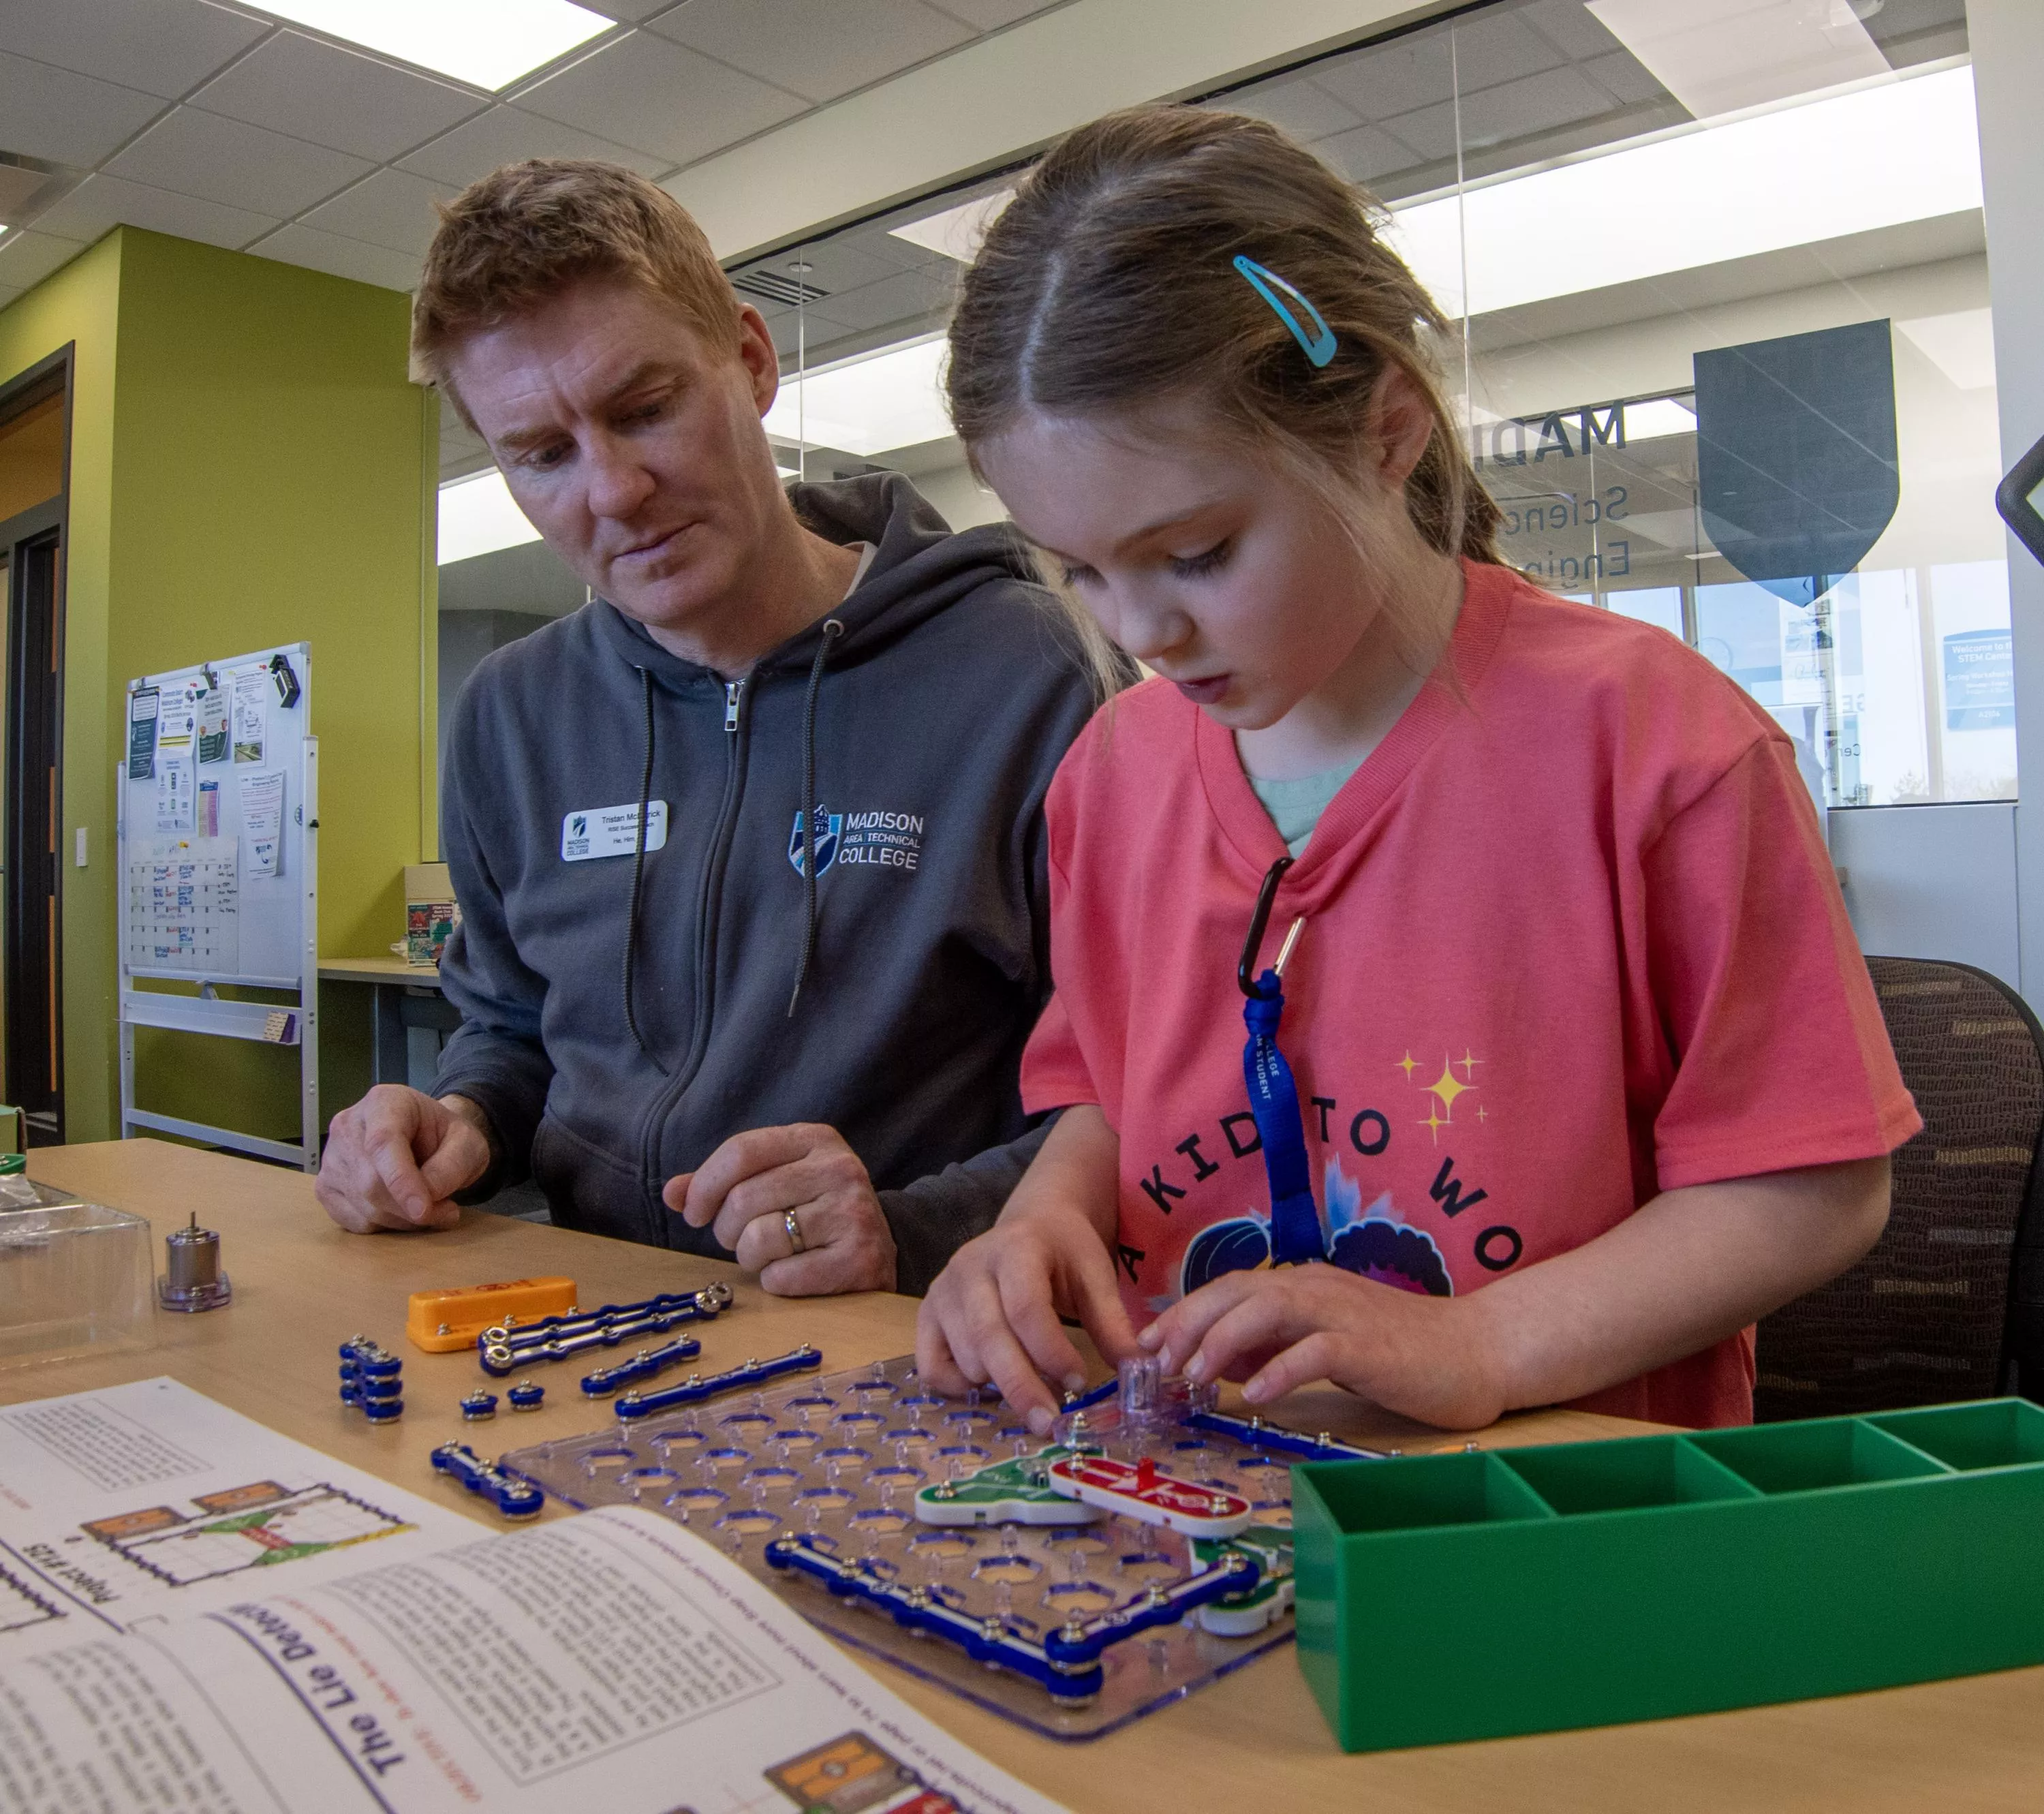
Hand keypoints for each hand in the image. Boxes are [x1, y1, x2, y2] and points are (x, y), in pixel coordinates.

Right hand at [316, 1088, 490, 1232]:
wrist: (427, 1138)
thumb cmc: (444, 1136)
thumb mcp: (467, 1143)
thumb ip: (451, 1166)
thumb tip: (425, 1200)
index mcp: (384, 1102)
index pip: (383, 1143)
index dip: (402, 1181)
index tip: (423, 1210)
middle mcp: (348, 1126)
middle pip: (371, 1182)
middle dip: (411, 1208)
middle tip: (447, 1211)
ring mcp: (331, 1158)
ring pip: (364, 1207)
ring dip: (403, 1220)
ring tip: (430, 1207)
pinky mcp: (325, 1187)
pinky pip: (355, 1221)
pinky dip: (385, 1225)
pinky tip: (402, 1210)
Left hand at [664, 1124, 895, 1295]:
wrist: (880, 1245)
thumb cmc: (813, 1209)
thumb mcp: (775, 1178)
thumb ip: (723, 1182)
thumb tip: (671, 1193)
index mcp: (816, 1139)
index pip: (742, 1151)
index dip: (705, 1185)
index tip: (692, 1212)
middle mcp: (840, 1169)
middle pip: (744, 1199)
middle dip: (726, 1229)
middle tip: (737, 1239)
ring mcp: (853, 1213)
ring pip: (759, 1239)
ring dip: (749, 1257)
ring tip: (766, 1255)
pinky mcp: (859, 1258)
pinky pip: (782, 1276)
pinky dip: (775, 1281)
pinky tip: (793, 1273)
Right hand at [917, 1202, 1141, 1433]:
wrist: (1032, 1222)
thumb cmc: (1066, 1251)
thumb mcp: (1095, 1275)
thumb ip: (1112, 1323)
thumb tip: (1137, 1374)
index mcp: (1016, 1248)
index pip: (1026, 1308)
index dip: (1051, 1352)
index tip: (1078, 1384)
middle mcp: (969, 1266)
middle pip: (989, 1337)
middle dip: (1022, 1387)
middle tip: (1051, 1423)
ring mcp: (943, 1290)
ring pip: (965, 1355)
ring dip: (998, 1384)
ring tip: (1031, 1386)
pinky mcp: (927, 1313)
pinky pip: (930, 1365)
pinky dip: (956, 1386)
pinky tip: (988, 1386)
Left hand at [1141, 1264, 1505, 1430]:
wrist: (1478, 1351)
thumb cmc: (1400, 1352)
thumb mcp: (1323, 1344)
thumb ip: (1272, 1345)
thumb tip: (1215, 1359)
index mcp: (1303, 1287)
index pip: (1229, 1289)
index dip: (1182, 1313)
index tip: (1144, 1345)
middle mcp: (1317, 1289)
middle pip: (1237, 1292)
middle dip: (1189, 1323)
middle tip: (1155, 1362)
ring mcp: (1344, 1314)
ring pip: (1269, 1310)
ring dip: (1223, 1339)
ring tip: (1192, 1374)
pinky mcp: (1371, 1346)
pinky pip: (1317, 1351)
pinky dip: (1281, 1369)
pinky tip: (1255, 1395)